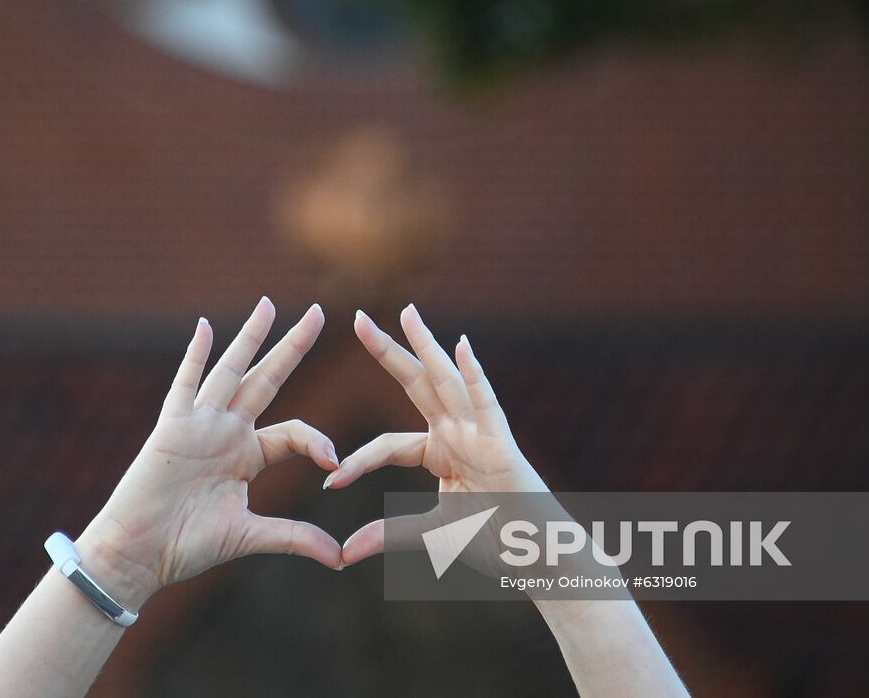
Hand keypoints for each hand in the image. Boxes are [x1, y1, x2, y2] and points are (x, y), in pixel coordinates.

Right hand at [74, 298, 342, 606]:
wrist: (139, 553)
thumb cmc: (187, 546)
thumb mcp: (250, 536)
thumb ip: (295, 538)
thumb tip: (340, 558)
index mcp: (247, 455)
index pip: (293, 432)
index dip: (318, 442)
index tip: (335, 462)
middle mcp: (226, 432)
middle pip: (267, 379)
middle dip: (293, 346)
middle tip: (318, 311)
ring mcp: (199, 425)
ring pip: (231, 371)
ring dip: (251, 337)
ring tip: (270, 304)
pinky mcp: (172, 428)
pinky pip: (185, 385)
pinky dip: (195, 356)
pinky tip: (206, 327)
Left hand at [331, 304, 549, 565]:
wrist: (537, 557)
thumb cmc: (495, 540)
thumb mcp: (432, 534)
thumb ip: (390, 534)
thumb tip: (345, 552)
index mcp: (440, 451)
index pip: (388, 444)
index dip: (359, 461)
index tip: (332, 481)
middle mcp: (458, 434)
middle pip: (416, 384)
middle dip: (387, 351)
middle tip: (358, 317)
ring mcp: (481, 434)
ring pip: (448, 383)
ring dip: (427, 346)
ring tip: (407, 312)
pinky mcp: (503, 444)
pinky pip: (487, 404)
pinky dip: (475, 375)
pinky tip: (461, 346)